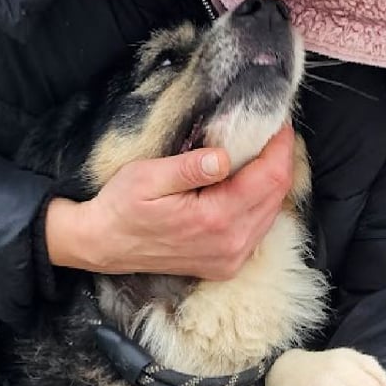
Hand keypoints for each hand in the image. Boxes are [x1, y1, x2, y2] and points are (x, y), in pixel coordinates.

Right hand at [45, 126, 294, 279]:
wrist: (105, 245)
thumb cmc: (122, 207)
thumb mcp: (147, 177)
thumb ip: (188, 168)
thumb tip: (223, 158)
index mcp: (214, 218)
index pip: (269, 177)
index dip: (280, 146)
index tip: (279, 121)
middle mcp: (230, 243)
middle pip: (277, 194)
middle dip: (281, 159)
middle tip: (273, 132)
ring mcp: (231, 258)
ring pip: (273, 212)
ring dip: (273, 181)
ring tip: (264, 152)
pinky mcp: (227, 264)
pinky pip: (259, 228)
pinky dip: (262, 203)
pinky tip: (250, 184)